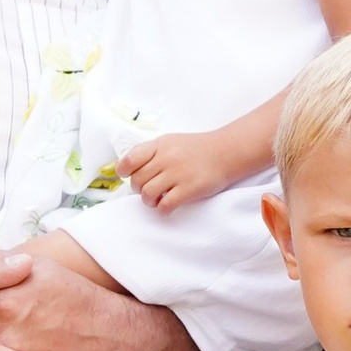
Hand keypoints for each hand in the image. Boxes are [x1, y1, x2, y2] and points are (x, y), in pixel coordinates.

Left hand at [120, 129, 236, 211]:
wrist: (226, 152)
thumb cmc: (197, 149)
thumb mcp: (171, 141)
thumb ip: (151, 152)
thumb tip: (129, 166)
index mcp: (159, 145)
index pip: (129, 160)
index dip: (124, 172)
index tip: (128, 176)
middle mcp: (166, 158)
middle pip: (137, 180)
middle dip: (139, 189)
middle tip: (148, 189)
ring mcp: (178, 174)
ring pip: (148, 194)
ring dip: (149, 201)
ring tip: (157, 199)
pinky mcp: (189, 189)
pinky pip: (165, 205)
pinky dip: (162, 209)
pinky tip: (168, 205)